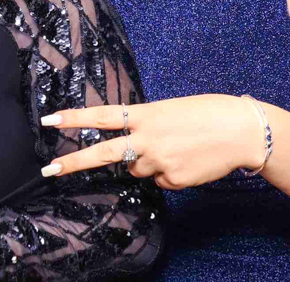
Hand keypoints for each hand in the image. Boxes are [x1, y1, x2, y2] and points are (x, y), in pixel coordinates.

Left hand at [40, 96, 268, 190]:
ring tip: (176, 148)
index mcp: (146, 114)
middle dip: (74, 162)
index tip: (48, 120)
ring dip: (147, 162)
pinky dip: (169, 172)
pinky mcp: (174, 180)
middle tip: (48, 169)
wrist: (241, 132)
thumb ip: (145, 126)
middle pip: (104, 153)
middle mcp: (148, 139)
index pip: (101, 116)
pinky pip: (160, 180)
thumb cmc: (207, 113)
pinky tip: (188, 161)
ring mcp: (160, 162)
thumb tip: (133, 150)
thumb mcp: (169, 110)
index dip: (74, 118)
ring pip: (137, 169)